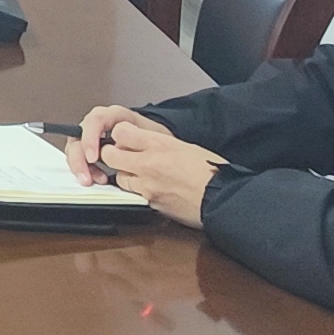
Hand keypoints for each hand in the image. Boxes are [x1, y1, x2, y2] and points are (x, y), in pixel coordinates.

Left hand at [66, 106, 222, 226]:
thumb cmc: (212, 171)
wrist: (223, 198)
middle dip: (113, 154)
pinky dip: (136, 191)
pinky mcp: (149, 203)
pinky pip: (132, 195)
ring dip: (125, 174)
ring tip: (140, 174)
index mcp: (160, 143)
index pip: (120, 131)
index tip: (124, 136)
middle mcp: (148, 163)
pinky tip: (149, 188)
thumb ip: (160, 143)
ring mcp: (147, 185)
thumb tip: (144, 143)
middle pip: (110, 154)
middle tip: (123, 155)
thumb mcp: (186, 146)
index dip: (120, 134)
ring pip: (119, 177)